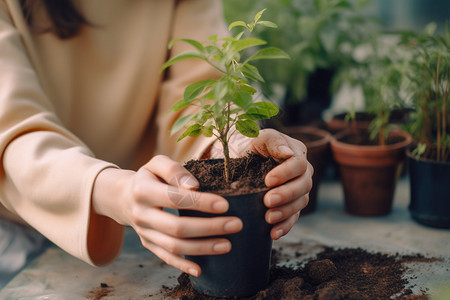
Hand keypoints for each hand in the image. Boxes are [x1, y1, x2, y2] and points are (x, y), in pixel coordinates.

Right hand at [92, 155, 242, 276]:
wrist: (123, 197)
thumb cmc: (149, 177)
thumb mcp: (156, 164)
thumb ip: (174, 170)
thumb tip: (194, 186)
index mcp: (143, 191)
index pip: (175, 199)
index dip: (201, 203)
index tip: (225, 204)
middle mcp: (142, 214)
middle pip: (177, 227)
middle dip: (209, 227)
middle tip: (236, 224)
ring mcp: (144, 233)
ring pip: (174, 246)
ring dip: (202, 248)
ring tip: (227, 245)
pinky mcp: (148, 244)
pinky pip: (166, 258)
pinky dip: (183, 265)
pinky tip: (201, 269)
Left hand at [250, 129, 312, 239]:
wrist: (243, 159)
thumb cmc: (252, 145)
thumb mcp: (259, 138)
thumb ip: (273, 141)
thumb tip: (287, 152)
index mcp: (297, 153)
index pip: (299, 164)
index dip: (286, 173)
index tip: (268, 181)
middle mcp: (303, 172)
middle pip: (303, 185)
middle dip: (286, 195)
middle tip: (267, 201)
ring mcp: (299, 190)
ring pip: (300, 203)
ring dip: (285, 212)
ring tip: (268, 218)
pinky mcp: (291, 206)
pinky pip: (293, 218)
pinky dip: (285, 227)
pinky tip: (274, 233)